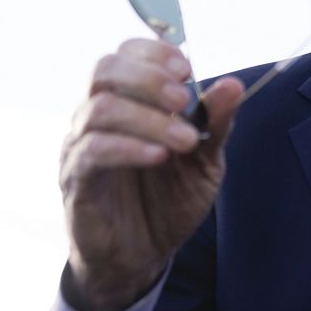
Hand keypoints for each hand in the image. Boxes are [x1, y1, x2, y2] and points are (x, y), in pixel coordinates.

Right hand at [58, 38, 243, 310]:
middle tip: (183, 100)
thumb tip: (234, 84)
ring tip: (185, 140)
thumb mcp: (204, 160)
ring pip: (100, 108)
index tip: (185, 68)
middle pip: (105, 70)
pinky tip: (159, 156)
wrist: (142, 257)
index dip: (153, 52)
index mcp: (126, 102)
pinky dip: (129, 147)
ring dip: (148, 118)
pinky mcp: (76, 179)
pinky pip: (92, 150)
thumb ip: (215, 123)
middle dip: (148, 78)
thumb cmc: (167, 201)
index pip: (124, 53)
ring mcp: (80, 145)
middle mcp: (96, 116)